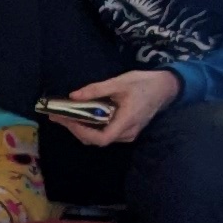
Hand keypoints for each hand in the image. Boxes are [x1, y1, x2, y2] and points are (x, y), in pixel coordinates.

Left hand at [64, 70, 179, 145]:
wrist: (165, 88)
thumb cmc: (143, 84)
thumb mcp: (119, 82)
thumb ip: (96, 89)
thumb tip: (73, 96)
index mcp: (127, 122)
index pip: (102, 138)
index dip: (82, 132)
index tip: (67, 120)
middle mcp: (127, 133)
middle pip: (97, 139)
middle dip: (75, 129)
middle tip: (57, 116)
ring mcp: (128, 134)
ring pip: (100, 138)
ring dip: (81, 129)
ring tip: (64, 116)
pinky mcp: (126, 130)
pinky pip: (105, 133)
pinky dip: (91, 127)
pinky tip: (80, 116)